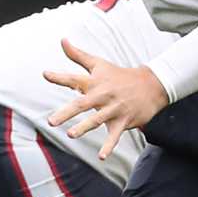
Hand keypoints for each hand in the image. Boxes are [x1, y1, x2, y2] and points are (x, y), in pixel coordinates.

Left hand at [44, 39, 168, 161]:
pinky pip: (115, 136)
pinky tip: (101, 157)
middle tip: (51, 122)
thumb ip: (78, 55)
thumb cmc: (120, 75)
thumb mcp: (99, 64)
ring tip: (70, 134)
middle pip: (83, 104)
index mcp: (95, 82)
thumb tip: (62, 40)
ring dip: (84, 127)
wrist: (152, 85)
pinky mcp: (123, 121)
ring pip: (97, 120)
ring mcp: (114, 109)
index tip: (45, 74)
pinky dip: (109, 146)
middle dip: (67, 112)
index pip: (75, 78)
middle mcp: (103, 95)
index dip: (60, 77)